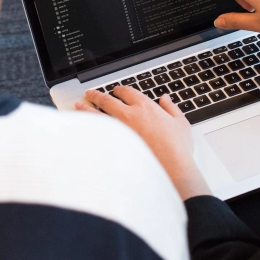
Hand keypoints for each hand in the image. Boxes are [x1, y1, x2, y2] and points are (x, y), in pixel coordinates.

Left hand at [76, 86, 211, 199]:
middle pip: (107, 100)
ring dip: (86, 108)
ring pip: (96, 114)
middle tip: (91, 93)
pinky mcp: (112, 146)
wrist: (170, 169)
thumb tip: (165, 99)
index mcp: (145, 107)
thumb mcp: (180, 123)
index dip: (120, 90)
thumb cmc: (176, 148)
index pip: (128, 92)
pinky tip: (81, 128)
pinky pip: (95, 133)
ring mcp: (118, 130)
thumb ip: (171, 108)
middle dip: (97, 95)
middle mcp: (129, 115)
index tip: (116, 90)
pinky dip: (86, 128)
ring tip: (78, 105)